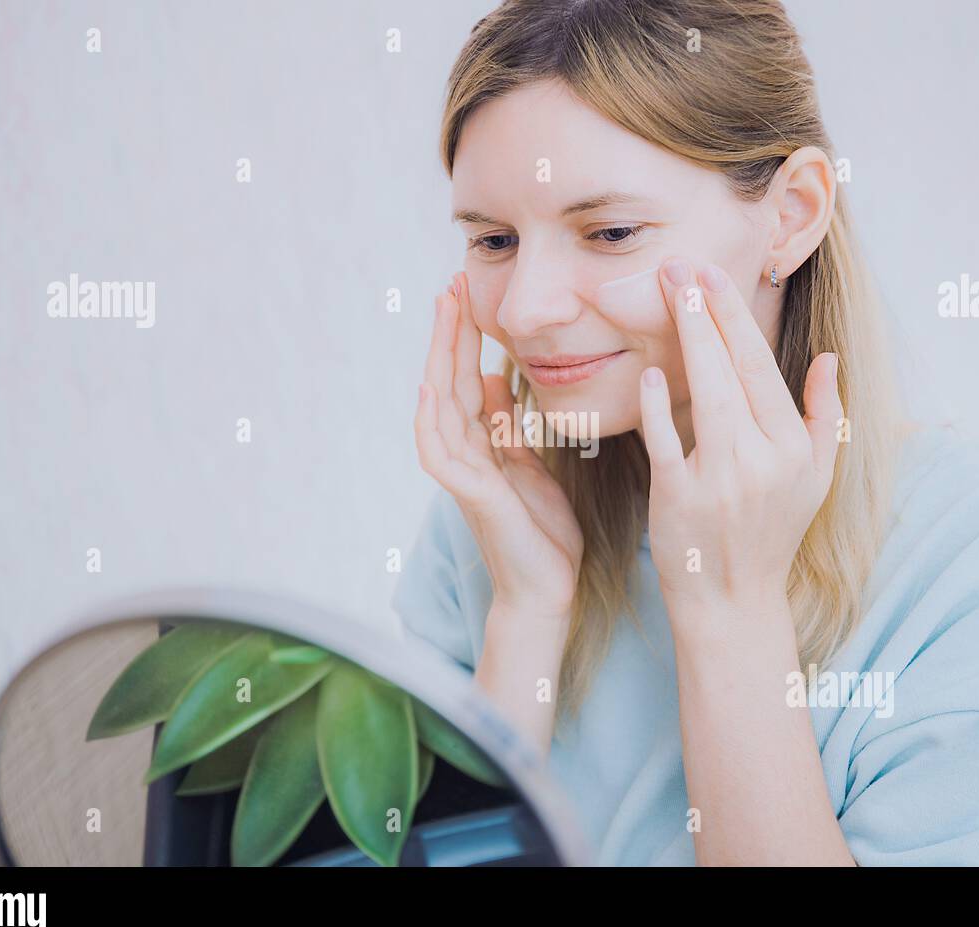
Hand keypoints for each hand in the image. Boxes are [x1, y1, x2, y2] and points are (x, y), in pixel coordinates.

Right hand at [414, 272, 582, 618]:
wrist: (547, 589)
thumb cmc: (541, 532)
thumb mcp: (529, 465)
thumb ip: (508, 427)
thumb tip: (495, 381)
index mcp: (482, 444)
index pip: (466, 379)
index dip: (465, 337)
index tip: (467, 294)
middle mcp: (465, 454)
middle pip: (448, 382)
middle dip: (449, 332)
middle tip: (451, 285)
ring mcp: (463, 474)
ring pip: (440, 407)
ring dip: (440, 358)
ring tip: (444, 314)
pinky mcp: (471, 496)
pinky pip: (440, 453)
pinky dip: (432, 421)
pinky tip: (431, 386)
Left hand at [637, 257, 842, 614]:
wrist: (732, 600)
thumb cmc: (771, 532)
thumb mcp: (815, 478)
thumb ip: (826, 416)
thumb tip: (829, 359)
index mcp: (793, 449)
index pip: (762, 369)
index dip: (734, 319)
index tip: (710, 276)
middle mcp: (762, 461)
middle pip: (734, 372)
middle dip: (706, 312)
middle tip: (679, 265)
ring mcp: (721, 481)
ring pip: (707, 397)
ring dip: (687, 340)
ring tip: (668, 293)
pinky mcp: (679, 501)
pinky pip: (667, 445)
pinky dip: (658, 409)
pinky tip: (650, 373)